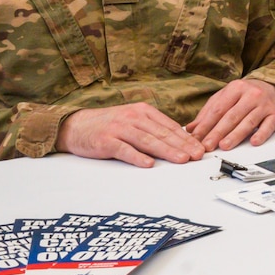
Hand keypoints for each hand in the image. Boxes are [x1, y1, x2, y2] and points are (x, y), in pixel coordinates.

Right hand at [56, 103, 206, 167]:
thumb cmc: (108, 126)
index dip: (186, 138)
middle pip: (161, 133)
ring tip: (181, 159)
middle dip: (182, 145)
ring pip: (147, 140)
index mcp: (142, 111)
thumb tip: (179, 140)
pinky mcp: (105, 141)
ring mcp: (119, 128)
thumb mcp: (133, 121)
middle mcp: (132, 117)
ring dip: (166, 151)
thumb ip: (152, 128)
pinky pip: (124, 149)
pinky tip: (148, 163)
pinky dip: (137, 157)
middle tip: (197, 155)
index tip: (200, 148)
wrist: (75, 126)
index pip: (169, 126)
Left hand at [188, 78, 274, 151]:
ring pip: (248, 122)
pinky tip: (254, 142)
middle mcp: (251, 95)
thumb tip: (192, 128)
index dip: (206, 125)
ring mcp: (264, 105)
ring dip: (235, 135)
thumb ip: (208, 112)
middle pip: (232, 116)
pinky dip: (262, 134)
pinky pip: (268, 126)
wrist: (273, 87)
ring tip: (224, 146)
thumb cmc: (247, 94)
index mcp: (236, 88)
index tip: (197, 138)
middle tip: (208, 145)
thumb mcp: (226, 97)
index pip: (218, 109)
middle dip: (218, 132)